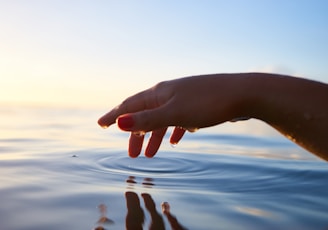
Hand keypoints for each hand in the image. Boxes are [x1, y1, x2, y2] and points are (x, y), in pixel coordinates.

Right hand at [98, 74, 246, 156]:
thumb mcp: (174, 113)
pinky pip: (178, 119)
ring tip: (151, 154)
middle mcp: (168, 94)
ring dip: (155, 136)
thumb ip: (147, 119)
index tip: (100, 124)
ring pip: (162, 119)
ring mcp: (183, 98)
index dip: (114, 116)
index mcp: (159, 94)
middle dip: (136, 134)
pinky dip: (173, 130)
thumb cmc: (208, 103)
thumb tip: (120, 122)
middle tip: (132, 154)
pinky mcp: (197, 105)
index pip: (129, 105)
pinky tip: (176, 140)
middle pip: (145, 114)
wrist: (243, 93)